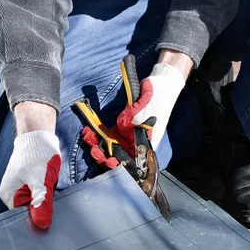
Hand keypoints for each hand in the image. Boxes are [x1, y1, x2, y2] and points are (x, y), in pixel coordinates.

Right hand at [0, 102, 60, 228]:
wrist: (39, 136)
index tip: (50, 216)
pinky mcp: (30, 185)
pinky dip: (47, 192)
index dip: (37, 218)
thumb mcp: (41, 180)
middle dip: (42, 208)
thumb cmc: (37, 154)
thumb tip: (42, 223)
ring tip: (50, 187)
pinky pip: (40, 196)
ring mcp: (21, 190)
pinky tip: (50, 184)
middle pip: (30, 212)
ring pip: (37, 204)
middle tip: (52, 196)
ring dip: (46, 199)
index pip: (23, 217)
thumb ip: (41, 202)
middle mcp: (12, 195)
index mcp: (9, 195)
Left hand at [81, 50, 191, 166]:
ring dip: (98, 143)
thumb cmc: (158, 99)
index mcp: (148, 143)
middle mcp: (138, 142)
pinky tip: (89, 130)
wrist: (161, 85)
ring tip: (88, 137)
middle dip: (105, 155)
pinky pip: (109, 134)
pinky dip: (98, 133)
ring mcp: (130, 135)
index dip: (121, 164)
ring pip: (111, 145)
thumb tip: (121, 126)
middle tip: (94, 149)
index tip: (110, 161)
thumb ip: (133, 119)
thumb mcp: (146, 109)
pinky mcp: (123, 127)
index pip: (134, 161)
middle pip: (120, 155)